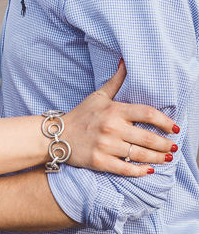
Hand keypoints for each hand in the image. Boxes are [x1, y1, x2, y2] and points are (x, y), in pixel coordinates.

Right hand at [65, 60, 178, 175]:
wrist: (57, 136)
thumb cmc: (81, 115)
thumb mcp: (98, 95)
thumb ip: (116, 81)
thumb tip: (124, 62)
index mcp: (114, 110)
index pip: (147, 113)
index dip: (165, 121)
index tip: (175, 128)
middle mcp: (112, 127)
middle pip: (148, 137)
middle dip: (166, 144)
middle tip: (174, 147)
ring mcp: (106, 145)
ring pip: (140, 154)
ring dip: (158, 158)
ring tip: (167, 158)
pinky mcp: (100, 162)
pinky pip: (126, 168)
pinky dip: (140, 171)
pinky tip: (149, 170)